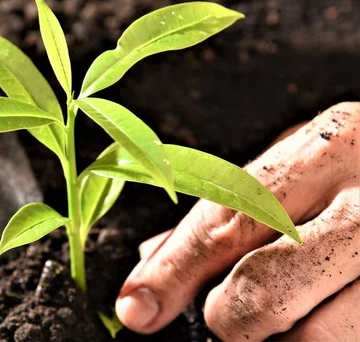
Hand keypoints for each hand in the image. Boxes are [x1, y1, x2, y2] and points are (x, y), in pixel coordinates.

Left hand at [116, 102, 359, 340]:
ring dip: (282, 339)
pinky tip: (326, 314)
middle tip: (234, 312)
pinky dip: (320, 341)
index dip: (172, 272)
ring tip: (293, 311)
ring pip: (312, 341)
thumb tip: (154, 261)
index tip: (136, 309)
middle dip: (229, 318)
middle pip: (262, 293)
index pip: (228, 218)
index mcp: (332, 145)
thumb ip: (232, 210)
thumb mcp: (305, 164)